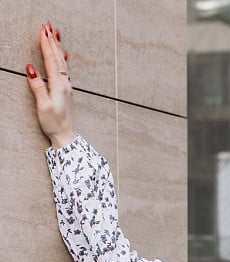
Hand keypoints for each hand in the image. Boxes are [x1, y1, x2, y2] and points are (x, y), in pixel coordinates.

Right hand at [26, 22, 74, 148]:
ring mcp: (67, 87)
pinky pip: (65, 70)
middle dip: (52, 41)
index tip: (43, 30)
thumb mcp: (43, 106)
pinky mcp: (66, 91)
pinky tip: (64, 55)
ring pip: (62, 62)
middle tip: (48, 25)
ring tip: (55, 34)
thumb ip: (37, 86)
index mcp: (58, 86)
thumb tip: (30, 69)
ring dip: (58, 47)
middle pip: (58, 58)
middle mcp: (65, 84)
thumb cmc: (54, 123)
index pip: (51, 60)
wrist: (66, 137)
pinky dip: (62, 59)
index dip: (46, 44)